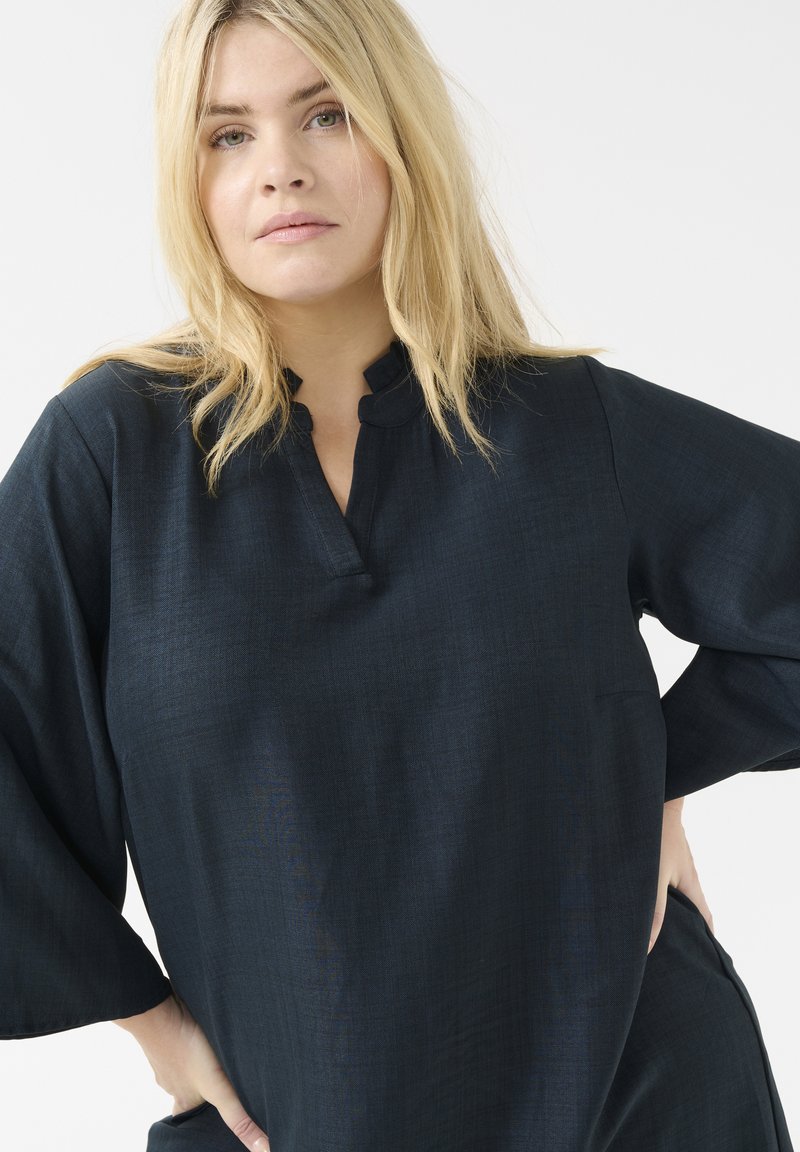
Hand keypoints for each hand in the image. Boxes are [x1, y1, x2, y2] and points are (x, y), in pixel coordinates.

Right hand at [114, 992, 270, 1150]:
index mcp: (183, 1101)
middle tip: (221, 1081)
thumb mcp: (219, 1088)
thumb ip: (237, 1116)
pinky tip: (201, 1031)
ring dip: (198, 1064)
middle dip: (203, 1089)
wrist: (158, 1013)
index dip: (202, 1120)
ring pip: (184, 1067)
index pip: (189, 1120)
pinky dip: (189, 1041)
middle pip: (188, 1093)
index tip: (213, 1117)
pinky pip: (178, 1043)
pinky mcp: (165, 1035)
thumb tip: (262, 1149)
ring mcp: (166, 1059)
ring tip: (217, 1055)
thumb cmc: (187, 1050)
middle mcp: (172, 1083)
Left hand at [647, 797, 714, 952]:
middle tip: (668, 950)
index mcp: (691, 886)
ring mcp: (670, 864)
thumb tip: (646, 948)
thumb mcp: (652, 878)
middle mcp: (683, 876)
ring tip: (643, 929)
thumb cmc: (655, 834)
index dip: (705, 942)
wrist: (649, 795)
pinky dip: (647, 892)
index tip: (701, 961)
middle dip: (682, 929)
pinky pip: (655, 879)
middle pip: (689, 909)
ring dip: (659, 910)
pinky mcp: (656, 853)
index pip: (706, 921)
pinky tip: (629, 898)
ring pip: (669, 894)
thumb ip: (650, 912)